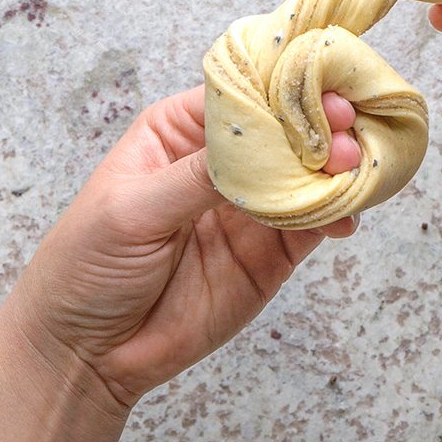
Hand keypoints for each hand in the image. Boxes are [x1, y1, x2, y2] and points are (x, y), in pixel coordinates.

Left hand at [8, 86, 360, 408]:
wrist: (86, 352)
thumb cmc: (87, 264)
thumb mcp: (133, 209)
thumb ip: (201, 176)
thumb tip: (263, 142)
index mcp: (183, 131)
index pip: (243, 94)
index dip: (283, 89)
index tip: (321, 89)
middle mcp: (225, 162)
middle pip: (286, 130)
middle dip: (320, 126)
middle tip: (346, 132)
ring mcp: (252, 207)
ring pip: (309, 175)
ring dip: (337, 169)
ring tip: (355, 169)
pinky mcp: (272, 252)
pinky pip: (314, 223)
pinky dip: (337, 215)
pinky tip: (345, 216)